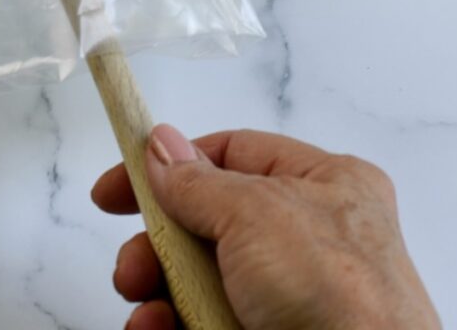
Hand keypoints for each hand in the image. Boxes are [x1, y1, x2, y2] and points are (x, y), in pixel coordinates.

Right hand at [92, 125, 440, 329]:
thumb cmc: (336, 296)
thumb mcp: (256, 214)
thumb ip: (198, 181)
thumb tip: (162, 146)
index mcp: (325, 183)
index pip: (236, 154)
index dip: (175, 162)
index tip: (120, 186)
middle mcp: (309, 236)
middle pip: (210, 222)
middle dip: (159, 243)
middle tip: (132, 266)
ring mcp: (290, 295)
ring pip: (203, 279)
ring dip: (160, 291)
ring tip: (144, 307)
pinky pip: (206, 320)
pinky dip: (172, 325)